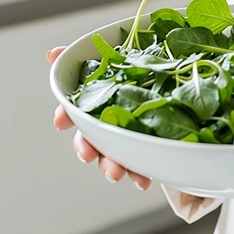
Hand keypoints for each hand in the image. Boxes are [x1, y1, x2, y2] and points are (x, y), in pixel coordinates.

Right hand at [46, 47, 151, 189]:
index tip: (61, 120)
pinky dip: (138, 175)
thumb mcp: (120, 56)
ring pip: (110, 157)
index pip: (74, 109)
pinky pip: (139, 167)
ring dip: (109, 167)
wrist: (181, 82)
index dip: (65, 115)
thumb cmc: (145, 67)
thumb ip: (83, 57)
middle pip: (89, 139)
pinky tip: (143, 180)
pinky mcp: (147, 150)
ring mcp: (126, 138)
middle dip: (85, 148)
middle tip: (88, 154)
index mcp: (100, 99)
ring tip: (116, 173)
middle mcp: (108, 121)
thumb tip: (52, 53)